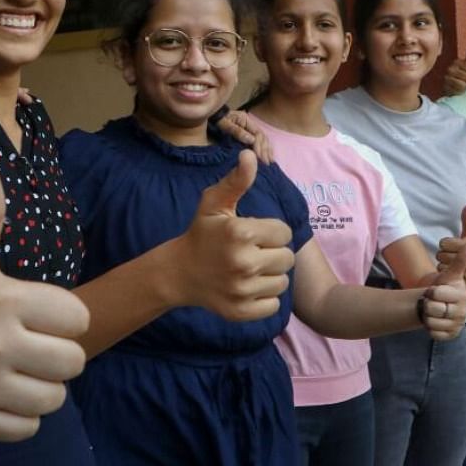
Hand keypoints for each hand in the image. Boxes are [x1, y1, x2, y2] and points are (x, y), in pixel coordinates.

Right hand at [0, 159, 89, 440]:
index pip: (76, 317)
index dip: (63, 315)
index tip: (38, 313)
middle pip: (73, 360)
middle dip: (58, 352)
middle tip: (31, 343)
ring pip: (56, 397)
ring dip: (44, 384)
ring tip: (20, 368)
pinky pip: (30, 426)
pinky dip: (23, 414)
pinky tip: (4, 391)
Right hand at [162, 150, 294, 319]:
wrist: (178, 272)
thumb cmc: (201, 234)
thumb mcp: (214, 203)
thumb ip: (236, 180)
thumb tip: (250, 155)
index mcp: (241, 233)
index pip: (284, 232)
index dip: (270, 231)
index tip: (252, 234)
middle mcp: (244, 262)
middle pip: (287, 258)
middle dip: (272, 253)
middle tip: (252, 252)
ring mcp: (242, 290)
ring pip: (282, 282)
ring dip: (270, 275)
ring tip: (249, 269)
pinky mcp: (241, 311)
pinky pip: (273, 305)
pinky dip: (264, 297)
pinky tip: (247, 287)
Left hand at [217, 111, 273, 163]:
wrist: (211, 117)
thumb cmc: (217, 120)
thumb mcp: (225, 125)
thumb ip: (237, 131)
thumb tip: (252, 140)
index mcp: (246, 119)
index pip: (257, 134)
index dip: (259, 146)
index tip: (259, 157)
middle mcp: (250, 124)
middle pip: (262, 137)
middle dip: (265, 150)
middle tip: (266, 163)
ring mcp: (250, 129)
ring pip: (263, 140)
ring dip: (267, 151)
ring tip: (269, 162)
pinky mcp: (247, 134)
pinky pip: (258, 142)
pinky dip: (263, 150)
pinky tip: (266, 157)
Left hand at [424, 232, 465, 340]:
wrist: (444, 305)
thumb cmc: (446, 287)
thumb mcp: (451, 274)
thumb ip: (459, 261)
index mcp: (461, 296)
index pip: (436, 294)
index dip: (430, 292)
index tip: (433, 290)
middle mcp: (462, 312)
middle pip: (432, 309)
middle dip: (427, 304)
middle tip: (431, 302)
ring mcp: (457, 325)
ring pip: (431, 322)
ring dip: (427, 317)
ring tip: (432, 311)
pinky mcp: (451, 335)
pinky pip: (434, 334)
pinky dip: (430, 329)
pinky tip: (434, 321)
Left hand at [436, 206, 465, 291]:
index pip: (443, 243)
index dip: (445, 244)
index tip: (451, 246)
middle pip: (440, 254)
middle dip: (443, 254)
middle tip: (449, 256)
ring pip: (441, 266)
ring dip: (443, 265)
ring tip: (450, 264)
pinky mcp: (464, 283)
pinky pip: (445, 277)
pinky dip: (446, 275)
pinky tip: (451, 273)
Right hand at [442, 44, 465, 96]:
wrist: (452, 91)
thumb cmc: (462, 78)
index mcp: (455, 62)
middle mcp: (449, 69)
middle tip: (464, 82)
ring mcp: (446, 79)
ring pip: (463, 84)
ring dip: (464, 88)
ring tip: (460, 87)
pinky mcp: (444, 89)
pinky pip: (458, 91)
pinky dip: (459, 93)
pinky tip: (456, 91)